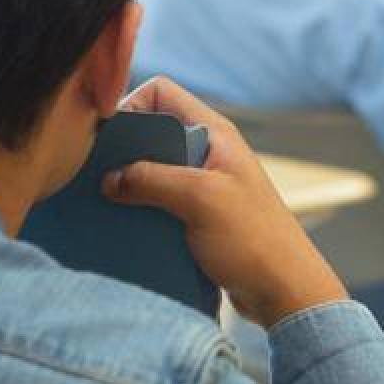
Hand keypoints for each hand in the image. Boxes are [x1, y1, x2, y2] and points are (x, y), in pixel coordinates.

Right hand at [102, 77, 347, 327]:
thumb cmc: (253, 239)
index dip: (131, 105)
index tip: (109, 138)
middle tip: (100, 175)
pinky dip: (141, 208)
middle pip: (152, 131)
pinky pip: (159, 200)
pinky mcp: (198, 214)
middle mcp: (208, 151)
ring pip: (153, 168)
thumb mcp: (199, 200)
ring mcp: (203, 183)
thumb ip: (152, 180)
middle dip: (124, 149)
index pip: (161, 93)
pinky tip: (125, 226)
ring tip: (108, 204)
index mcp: (215, 132)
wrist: (283, 290)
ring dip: (130, 184)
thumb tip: (109, 178)